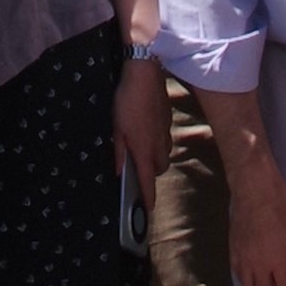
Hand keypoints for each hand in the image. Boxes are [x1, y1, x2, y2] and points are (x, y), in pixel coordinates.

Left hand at [113, 58, 172, 189]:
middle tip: (139, 169)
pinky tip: (147, 129)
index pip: (148, 181)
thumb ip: (119, 152)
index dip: (148, 197)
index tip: (148, 209)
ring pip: (164, 153)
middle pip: (160, 169)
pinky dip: (158, 140)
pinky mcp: (168, 120)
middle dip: (152, 173)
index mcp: (144, 149)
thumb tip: (120, 172)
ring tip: (141, 148)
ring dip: (155, 156)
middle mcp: (159, 145)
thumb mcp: (116, 129)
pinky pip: (165, 138)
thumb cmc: (127, 102)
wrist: (145, 76)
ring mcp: (166, 132)